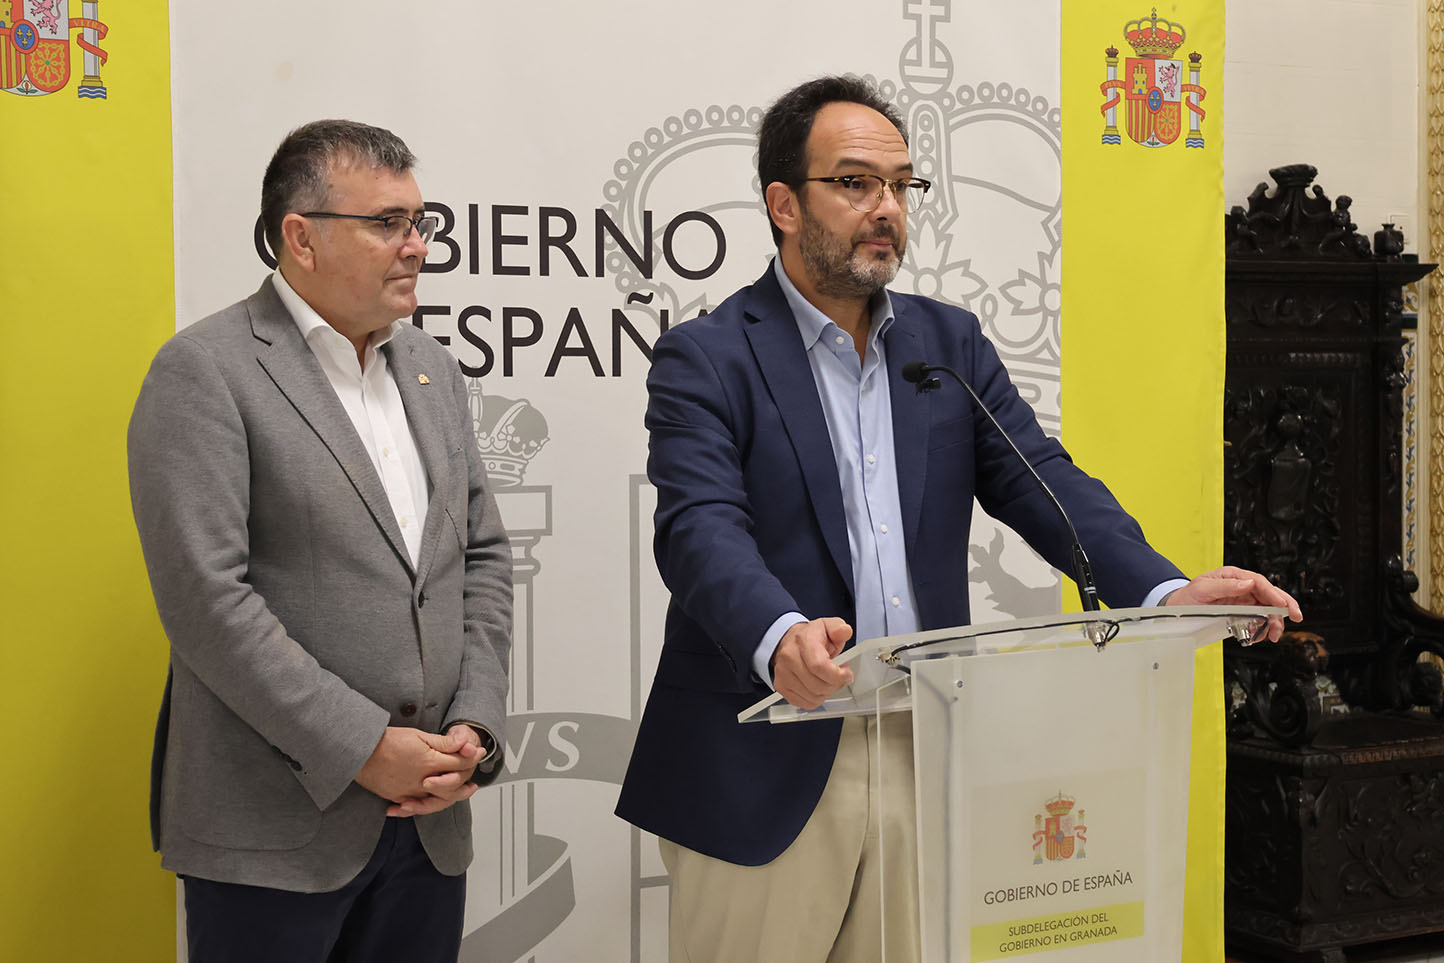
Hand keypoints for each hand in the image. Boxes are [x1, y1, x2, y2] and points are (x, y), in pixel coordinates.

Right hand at [354, 726, 480, 812]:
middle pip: (451, 786)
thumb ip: (443, 743)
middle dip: (465, 782)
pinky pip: (415, 806)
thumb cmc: (387, 740)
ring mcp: (409, 791)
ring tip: (461, 793)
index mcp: (429, 762)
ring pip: (436, 800)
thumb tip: (464, 744)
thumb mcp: (419, 735)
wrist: (360, 751)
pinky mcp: (397, 796)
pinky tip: (430, 804)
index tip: (478, 753)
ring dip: (451, 798)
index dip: (471, 758)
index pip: (458, 763)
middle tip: (473, 781)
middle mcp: (422, 780)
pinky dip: (424, 806)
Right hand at [770, 617, 853, 709]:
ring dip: (827, 692)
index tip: (846, 674)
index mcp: (803, 642)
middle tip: (839, 676)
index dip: (837, 675)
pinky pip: (806, 703)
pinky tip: (818, 686)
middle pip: (818, 685)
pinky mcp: (781, 687)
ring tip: (827, 679)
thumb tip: (845, 631)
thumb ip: (838, 628)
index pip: (819, 666)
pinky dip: (817, 699)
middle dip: (835, 684)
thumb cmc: (810, 637)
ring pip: (813, 697)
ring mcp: (783, 674)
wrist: (788, 641)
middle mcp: (789, 658)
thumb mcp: (827, 626)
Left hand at [1165, 566, 1302, 641]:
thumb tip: (1248, 583)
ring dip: (1274, 622)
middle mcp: (1241, 587)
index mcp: (1233, 576)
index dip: (1273, 593)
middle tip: (1296, 617)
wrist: (1177, 608)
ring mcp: (1243, 600)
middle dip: (1285, 606)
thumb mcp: (1203, 588)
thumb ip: (1225, 586)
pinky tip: (1259, 636)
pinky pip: (1258, 620)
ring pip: (1267, 609)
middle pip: (1270, 594)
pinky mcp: (1241, 613)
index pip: (1259, 582)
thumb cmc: (1188, 595)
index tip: (1282, 605)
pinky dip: (1262, 628)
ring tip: (1273, 635)